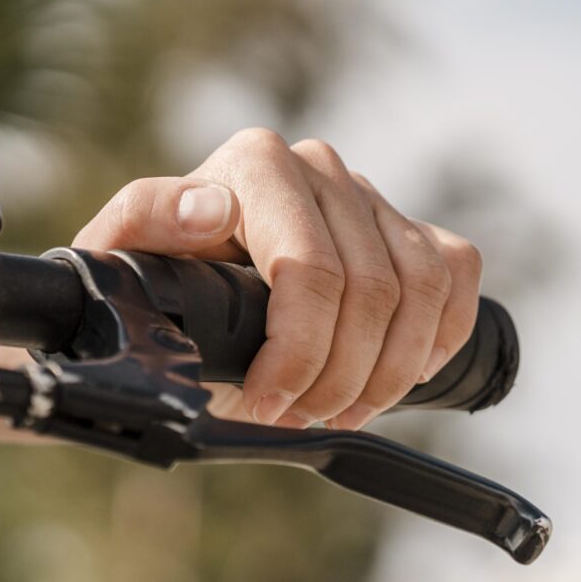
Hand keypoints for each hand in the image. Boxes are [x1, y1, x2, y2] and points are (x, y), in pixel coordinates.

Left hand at [72, 128, 482, 429]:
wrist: (188, 287)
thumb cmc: (155, 275)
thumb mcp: (124, 253)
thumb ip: (150, 219)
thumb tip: (213, 209)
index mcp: (256, 163)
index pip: (311, 269)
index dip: (299, 353)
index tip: (266, 404)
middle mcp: (319, 167)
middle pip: (369, 290)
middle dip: (338, 376)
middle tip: (297, 417)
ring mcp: (369, 196)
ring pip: (421, 290)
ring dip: (388, 372)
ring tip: (339, 410)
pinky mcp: (408, 226)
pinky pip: (456, 273)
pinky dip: (440, 335)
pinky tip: (400, 372)